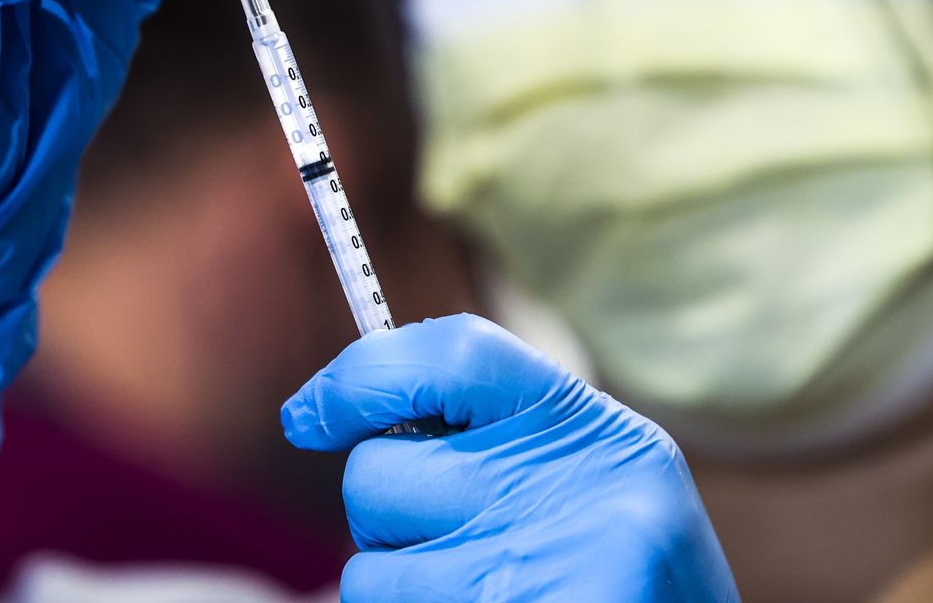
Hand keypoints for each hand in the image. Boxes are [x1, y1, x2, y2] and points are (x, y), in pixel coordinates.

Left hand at [283, 314, 738, 601]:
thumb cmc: (624, 574)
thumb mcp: (590, 477)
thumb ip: (491, 434)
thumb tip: (315, 412)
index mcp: (589, 429)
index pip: (452, 354)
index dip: (362, 375)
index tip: (308, 415)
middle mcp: (571, 491)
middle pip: (377, 475)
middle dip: (387, 513)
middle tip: (454, 540)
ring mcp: (536, 572)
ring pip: (371, 574)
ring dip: (404, 589)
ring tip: (485, 591)